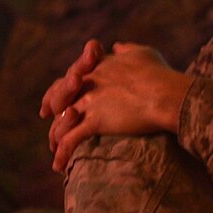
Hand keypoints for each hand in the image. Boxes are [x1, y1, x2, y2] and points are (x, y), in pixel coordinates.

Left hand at [48, 44, 188, 170]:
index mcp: (97, 68)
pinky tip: (58, 166)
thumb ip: (126, 50)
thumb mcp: (142, 53)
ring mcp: (90, 103)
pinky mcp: (96, 121)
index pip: (69, 77)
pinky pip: (71, 139)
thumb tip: (117, 46)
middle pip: (60, 98)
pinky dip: (62, 153)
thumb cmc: (159, 74)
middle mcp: (88, 84)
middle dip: (51, 109)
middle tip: (46, 118)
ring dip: (55, 137)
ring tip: (54, 150)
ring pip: (62, 121)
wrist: (166, 93)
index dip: (60, 88)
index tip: (56, 95)